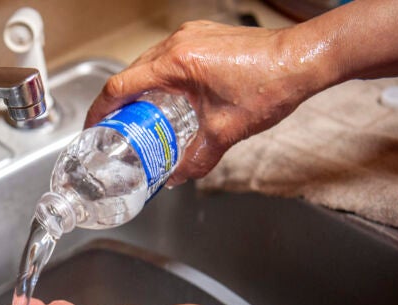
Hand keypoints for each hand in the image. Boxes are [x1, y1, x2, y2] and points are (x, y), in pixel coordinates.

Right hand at [84, 21, 329, 182]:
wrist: (304, 58)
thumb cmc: (270, 84)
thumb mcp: (226, 130)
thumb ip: (197, 157)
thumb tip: (178, 176)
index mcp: (175, 62)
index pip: (120, 85)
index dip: (100, 109)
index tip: (93, 126)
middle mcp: (179, 42)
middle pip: (132, 72)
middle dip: (119, 101)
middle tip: (116, 127)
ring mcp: (192, 35)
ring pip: (151, 63)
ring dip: (141, 88)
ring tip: (141, 115)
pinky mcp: (206, 35)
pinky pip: (171, 56)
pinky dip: (162, 77)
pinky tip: (172, 98)